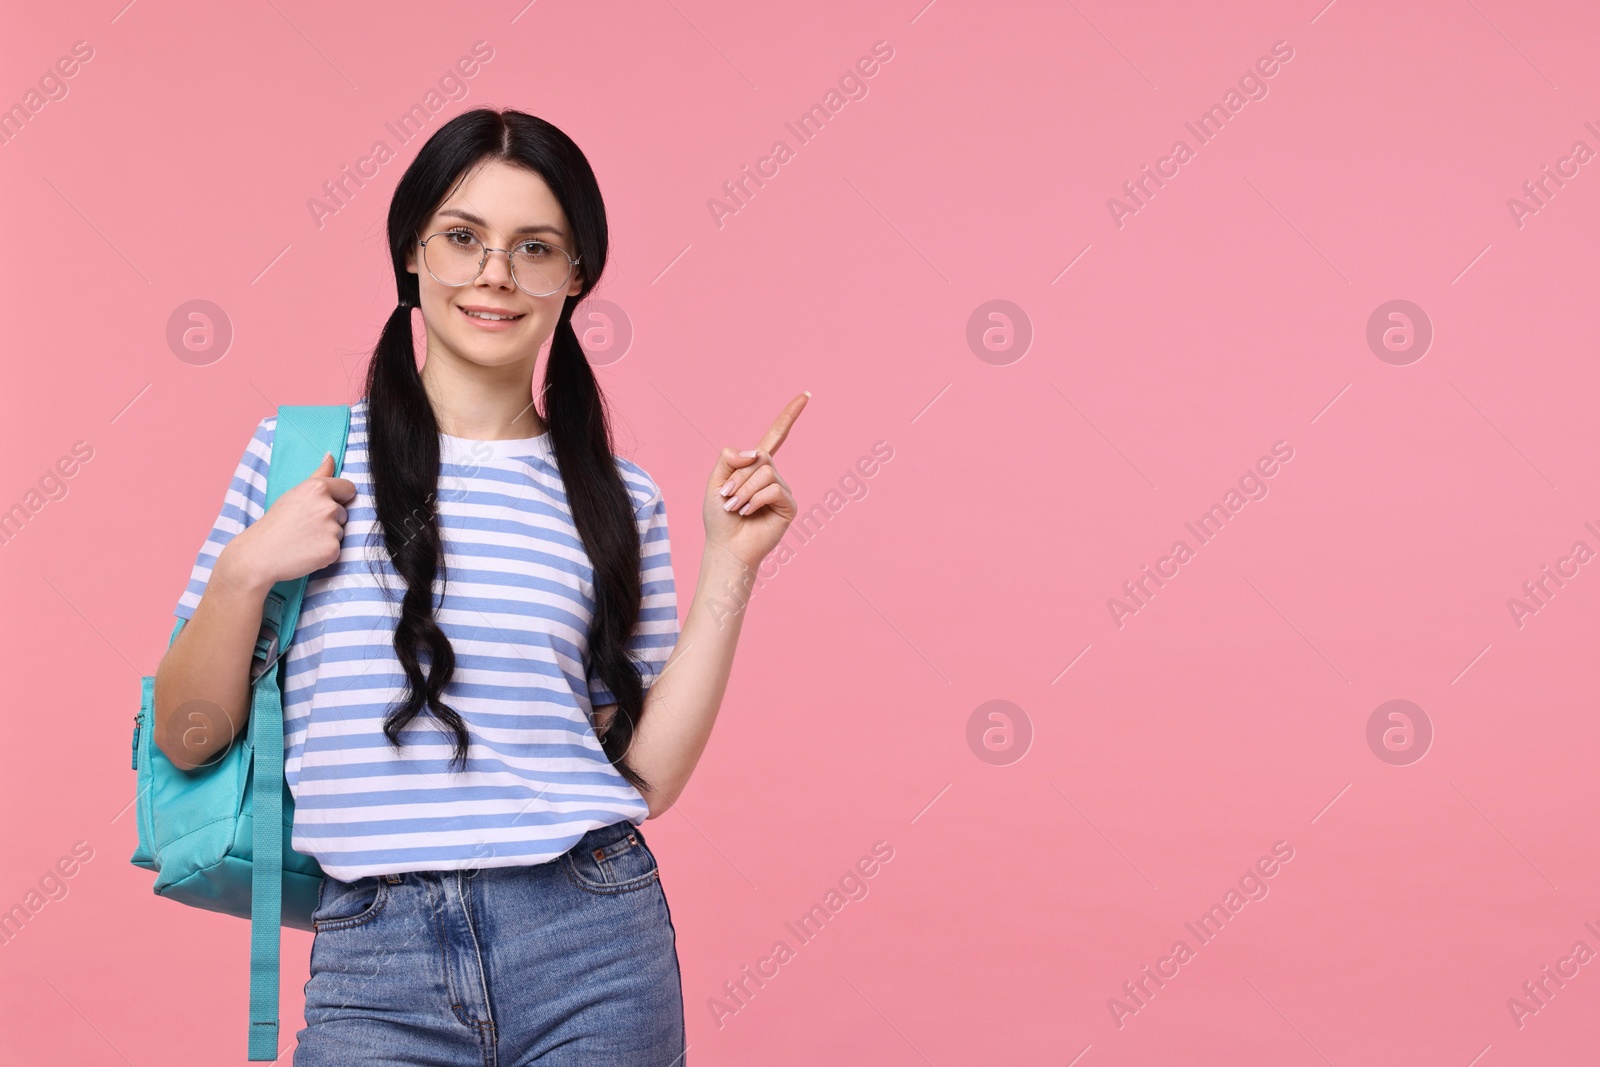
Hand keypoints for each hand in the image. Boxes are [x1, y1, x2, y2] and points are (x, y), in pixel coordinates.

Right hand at [222, 452, 357, 591]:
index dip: (339, 498)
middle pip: (344, 513)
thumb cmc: (275, 523)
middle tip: (304, 527)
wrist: (259, 554)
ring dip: (327, 537)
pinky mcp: (332, 550)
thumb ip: (319, 474)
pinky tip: (306, 552)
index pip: (348, 489)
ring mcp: (332, 529)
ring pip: (340, 532)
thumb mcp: (294, 493)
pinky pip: (337, 550)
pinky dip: (325, 553)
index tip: (323, 506)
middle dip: (329, 520)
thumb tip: (331, 455)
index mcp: (318, 488)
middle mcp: (328, 506)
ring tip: (303, 539)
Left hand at [704, 392, 807, 569]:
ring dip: (744, 490)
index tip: (806, 395)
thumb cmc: (719, 517)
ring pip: (765, 472)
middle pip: (760, 456)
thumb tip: (755, 452)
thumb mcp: (715, 480)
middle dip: (738, 476)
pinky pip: (773, 489)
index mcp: (755, 466)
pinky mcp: (789, 505)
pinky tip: (748, 513)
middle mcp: (772, 475)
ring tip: (735, 507)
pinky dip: (755, 500)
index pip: (776, 436)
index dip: (790, 415)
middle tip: (726, 496)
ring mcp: (782, 489)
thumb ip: (730, 458)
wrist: (726, 546)